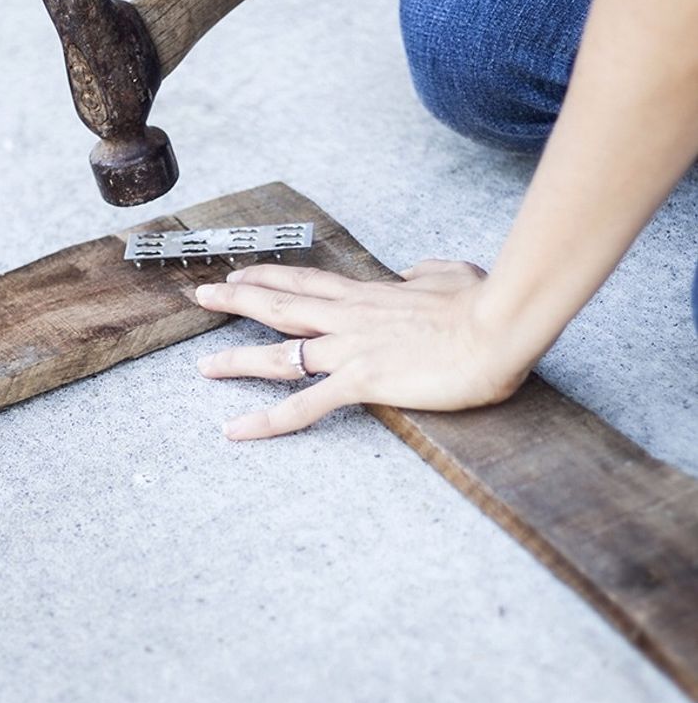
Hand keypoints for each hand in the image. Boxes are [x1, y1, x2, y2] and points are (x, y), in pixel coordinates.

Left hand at [195, 260, 530, 439]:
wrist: (499, 326)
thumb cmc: (483, 304)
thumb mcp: (451, 272)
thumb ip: (425, 271)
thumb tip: (412, 272)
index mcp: (369, 295)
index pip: (309, 281)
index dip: (272, 276)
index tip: (244, 272)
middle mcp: (349, 318)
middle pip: (279, 305)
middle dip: (236, 299)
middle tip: (202, 295)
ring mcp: (350, 350)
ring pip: (279, 354)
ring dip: (236, 360)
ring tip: (203, 367)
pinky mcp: (362, 382)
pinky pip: (304, 406)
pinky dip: (266, 422)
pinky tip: (236, 431)